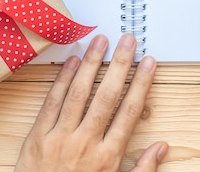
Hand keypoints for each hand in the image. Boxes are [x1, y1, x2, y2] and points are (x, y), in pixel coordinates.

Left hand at [14, 33, 167, 171]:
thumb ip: (141, 171)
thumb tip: (161, 148)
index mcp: (107, 158)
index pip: (129, 112)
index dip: (140, 84)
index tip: (148, 63)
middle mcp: (85, 144)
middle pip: (107, 96)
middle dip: (119, 65)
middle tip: (127, 41)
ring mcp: (59, 139)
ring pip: (79, 94)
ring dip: (92, 64)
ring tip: (101, 41)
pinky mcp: (37, 137)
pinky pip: (52, 103)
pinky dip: (62, 80)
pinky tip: (73, 61)